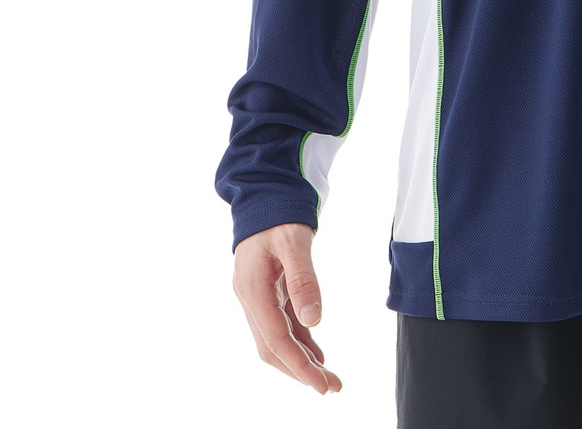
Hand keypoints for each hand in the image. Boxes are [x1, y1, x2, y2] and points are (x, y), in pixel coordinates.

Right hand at [231, 222, 342, 393]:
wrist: (263, 194)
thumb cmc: (278, 213)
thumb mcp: (294, 241)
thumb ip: (303, 280)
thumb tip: (314, 321)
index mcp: (253, 290)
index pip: (275, 340)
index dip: (298, 365)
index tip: (321, 384)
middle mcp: (251, 299)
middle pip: (273, 347)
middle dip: (300, 370)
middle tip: (331, 386)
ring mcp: (257, 297)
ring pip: (277, 339)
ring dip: (300, 359)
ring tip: (328, 376)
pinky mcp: (267, 291)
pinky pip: (282, 324)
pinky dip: (299, 340)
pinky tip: (316, 352)